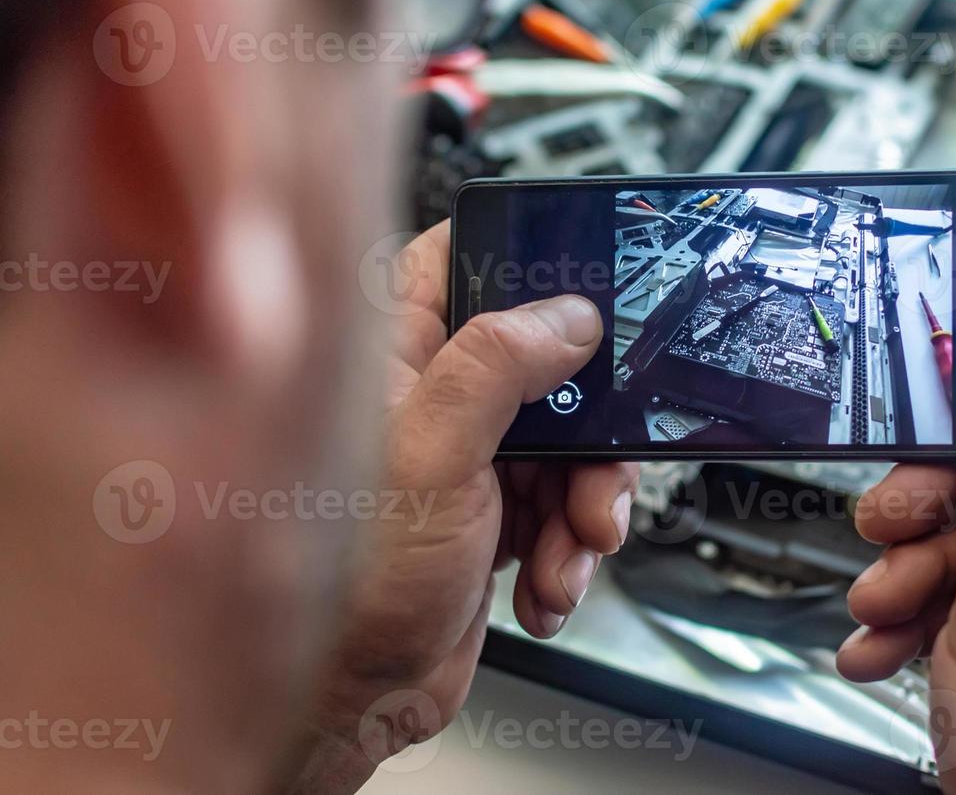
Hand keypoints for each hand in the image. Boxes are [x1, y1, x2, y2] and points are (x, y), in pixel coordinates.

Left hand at [288, 222, 637, 792]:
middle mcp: (430, 395)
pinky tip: (546, 582)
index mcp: (393, 352)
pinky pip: (563, 504)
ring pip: (568, 442)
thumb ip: (496, 369)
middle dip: (589, 429)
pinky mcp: (492, 512)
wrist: (350, 704)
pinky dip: (570, 547)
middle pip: (547, 363)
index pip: (465, 261)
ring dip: (587, 503)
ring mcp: (465, 455)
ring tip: (570, 550)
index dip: (532, 270)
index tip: (587, 304)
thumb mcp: (429, 459)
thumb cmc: (347, 585)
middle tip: (596, 471)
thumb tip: (567, 314)